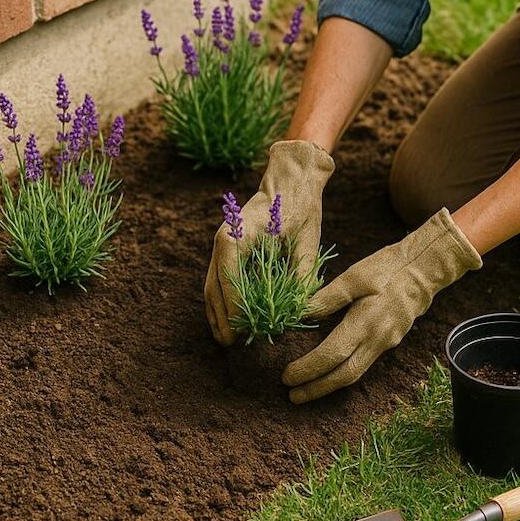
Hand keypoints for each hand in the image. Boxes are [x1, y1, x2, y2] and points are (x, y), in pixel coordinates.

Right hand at [203, 140, 334, 345]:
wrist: (290, 177)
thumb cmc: (301, 205)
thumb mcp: (308, 239)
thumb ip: (303, 273)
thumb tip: (299, 308)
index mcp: (239, 234)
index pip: (228, 276)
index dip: (233, 306)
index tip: (241, 330)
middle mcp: (224, 238)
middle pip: (212, 284)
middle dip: (220, 316)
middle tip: (230, 343)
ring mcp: (222, 242)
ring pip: (211, 283)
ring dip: (216, 311)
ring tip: (225, 337)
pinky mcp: (228, 246)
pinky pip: (217, 277)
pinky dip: (220, 298)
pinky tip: (228, 317)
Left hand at [282, 208, 481, 402]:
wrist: (424, 270)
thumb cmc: (387, 268)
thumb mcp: (354, 275)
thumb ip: (328, 297)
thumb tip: (302, 314)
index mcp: (365, 323)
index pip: (332, 355)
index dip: (308, 368)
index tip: (287, 376)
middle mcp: (377, 339)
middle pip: (344, 375)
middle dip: (317, 388)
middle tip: (292, 395)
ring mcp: (386, 343)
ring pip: (355, 373)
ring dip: (329, 384)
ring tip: (305, 390)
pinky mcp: (389, 341)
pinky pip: (363, 364)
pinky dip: (342, 372)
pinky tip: (329, 372)